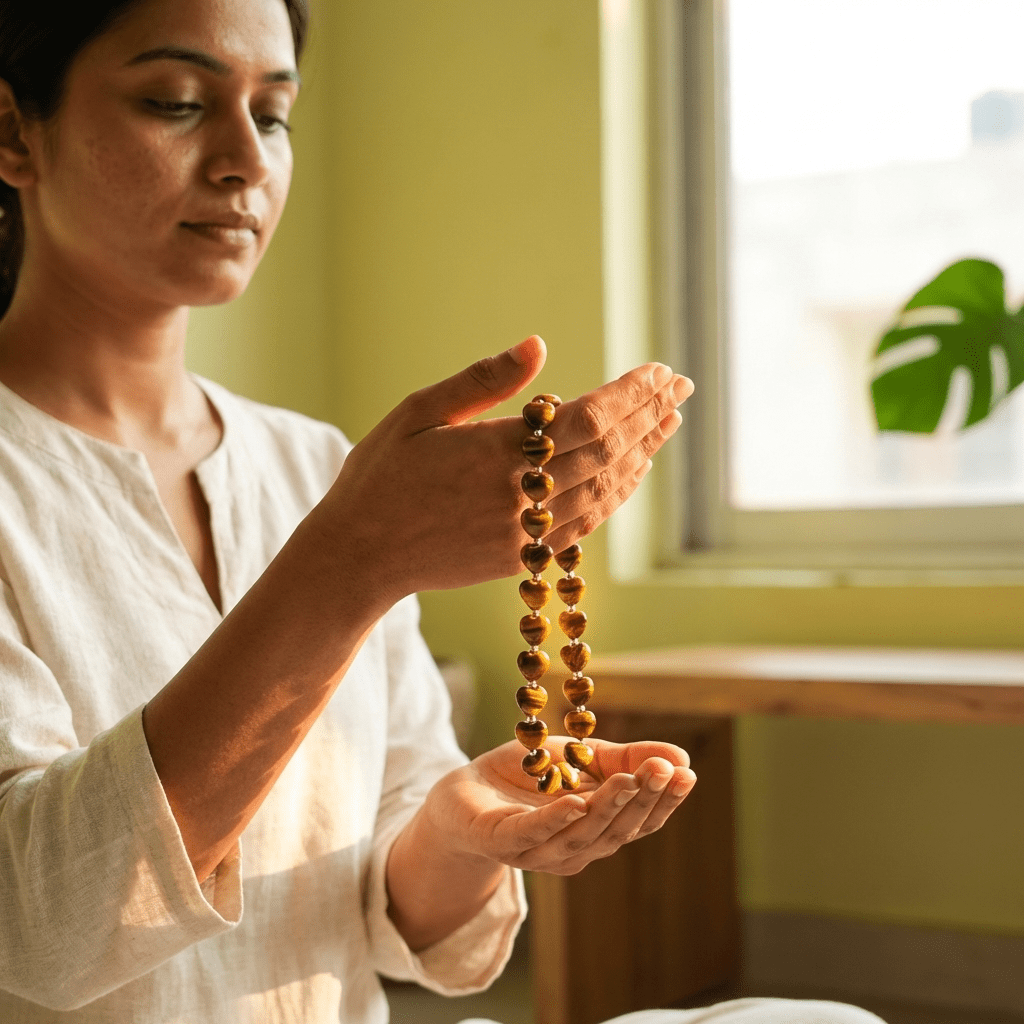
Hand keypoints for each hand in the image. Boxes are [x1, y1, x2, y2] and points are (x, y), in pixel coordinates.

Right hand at [318, 335, 693, 607]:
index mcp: (495, 453)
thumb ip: (482, 381)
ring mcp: (525, 534)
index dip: (630, 394)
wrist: (358, 556)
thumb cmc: (380, 477)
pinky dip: (615, 495)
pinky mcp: (521, 560)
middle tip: (680, 388)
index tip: (658, 371)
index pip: (588, 417)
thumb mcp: (419, 414)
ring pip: (605, 490)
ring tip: (668, 423)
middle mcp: (519, 496)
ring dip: (642, 453)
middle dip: (649, 416)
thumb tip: (539, 344)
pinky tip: (631, 473)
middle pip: (608, 451)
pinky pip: (585, 526)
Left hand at [422, 736, 696, 875]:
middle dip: (644, 800)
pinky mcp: (502, 842)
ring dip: (609, 807)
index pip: (639, 821)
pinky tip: (576, 801)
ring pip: (582, 836)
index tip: (687, 773)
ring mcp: (539, 852)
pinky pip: (532, 834)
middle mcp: (575, 850)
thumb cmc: (527, 779)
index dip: (664, 801)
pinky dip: (556, 820)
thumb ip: (626, 758)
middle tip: (665, 770)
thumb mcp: (582, 759)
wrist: (463, 794)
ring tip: (630, 778)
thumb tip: (680, 757)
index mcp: (597, 831)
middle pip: (617, 830)